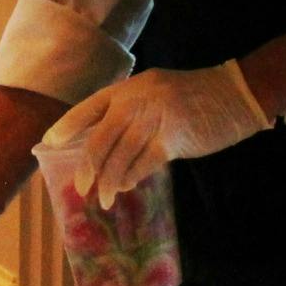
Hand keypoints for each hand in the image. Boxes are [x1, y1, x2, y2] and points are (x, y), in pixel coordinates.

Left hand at [42, 59, 269, 206]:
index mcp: (129, 88)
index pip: (89, 107)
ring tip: (105, 198)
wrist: (235, 93)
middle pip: (101, 138)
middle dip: (87, 166)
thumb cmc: (192, 97)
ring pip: (121, 156)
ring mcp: (156, 118)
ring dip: (110, 181)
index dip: (67, 125)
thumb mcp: (155, 93)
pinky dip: (132, 177)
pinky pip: (144, 163)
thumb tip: (103, 146)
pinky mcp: (175, 139)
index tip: (50, 141)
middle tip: (81, 187)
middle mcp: (137, 101)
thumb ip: (130, 114)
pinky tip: (127, 186)